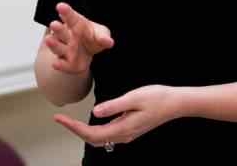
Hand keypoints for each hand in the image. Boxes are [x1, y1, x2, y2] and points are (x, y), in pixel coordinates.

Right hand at [45, 2, 113, 74]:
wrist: (86, 53)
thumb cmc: (92, 38)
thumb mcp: (101, 34)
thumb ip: (103, 36)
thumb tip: (108, 41)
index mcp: (75, 24)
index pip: (71, 17)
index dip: (66, 12)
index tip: (60, 6)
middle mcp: (67, 36)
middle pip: (61, 31)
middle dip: (58, 28)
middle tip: (54, 24)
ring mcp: (64, 49)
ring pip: (58, 47)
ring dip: (53, 44)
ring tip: (49, 40)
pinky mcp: (66, 63)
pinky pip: (62, 64)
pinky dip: (59, 64)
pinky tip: (56, 64)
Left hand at [54, 85, 181, 147]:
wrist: (176, 103)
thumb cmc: (157, 97)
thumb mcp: (133, 98)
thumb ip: (113, 106)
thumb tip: (94, 113)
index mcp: (123, 128)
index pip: (92, 133)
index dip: (73, 127)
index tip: (59, 118)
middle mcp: (124, 134)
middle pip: (93, 139)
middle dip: (74, 129)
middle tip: (59, 118)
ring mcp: (128, 133)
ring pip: (100, 138)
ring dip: (83, 131)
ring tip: (69, 120)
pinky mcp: (130, 128)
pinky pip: (108, 134)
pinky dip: (94, 130)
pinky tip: (88, 121)